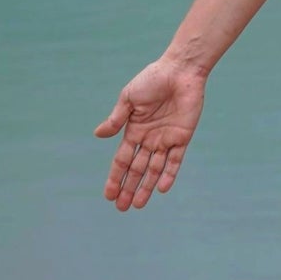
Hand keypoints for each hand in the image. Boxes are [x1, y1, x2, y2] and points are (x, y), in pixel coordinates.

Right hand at [94, 57, 206, 211]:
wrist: (180, 71)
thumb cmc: (152, 80)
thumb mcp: (129, 98)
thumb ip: (117, 119)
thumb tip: (98, 135)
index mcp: (133, 130)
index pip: (122, 160)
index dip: (115, 177)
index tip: (108, 195)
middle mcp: (149, 139)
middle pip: (136, 169)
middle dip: (129, 188)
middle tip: (121, 208)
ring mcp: (166, 139)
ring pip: (154, 169)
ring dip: (146, 187)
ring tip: (138, 205)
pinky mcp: (182, 137)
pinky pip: (175, 161)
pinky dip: (168, 175)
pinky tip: (161, 189)